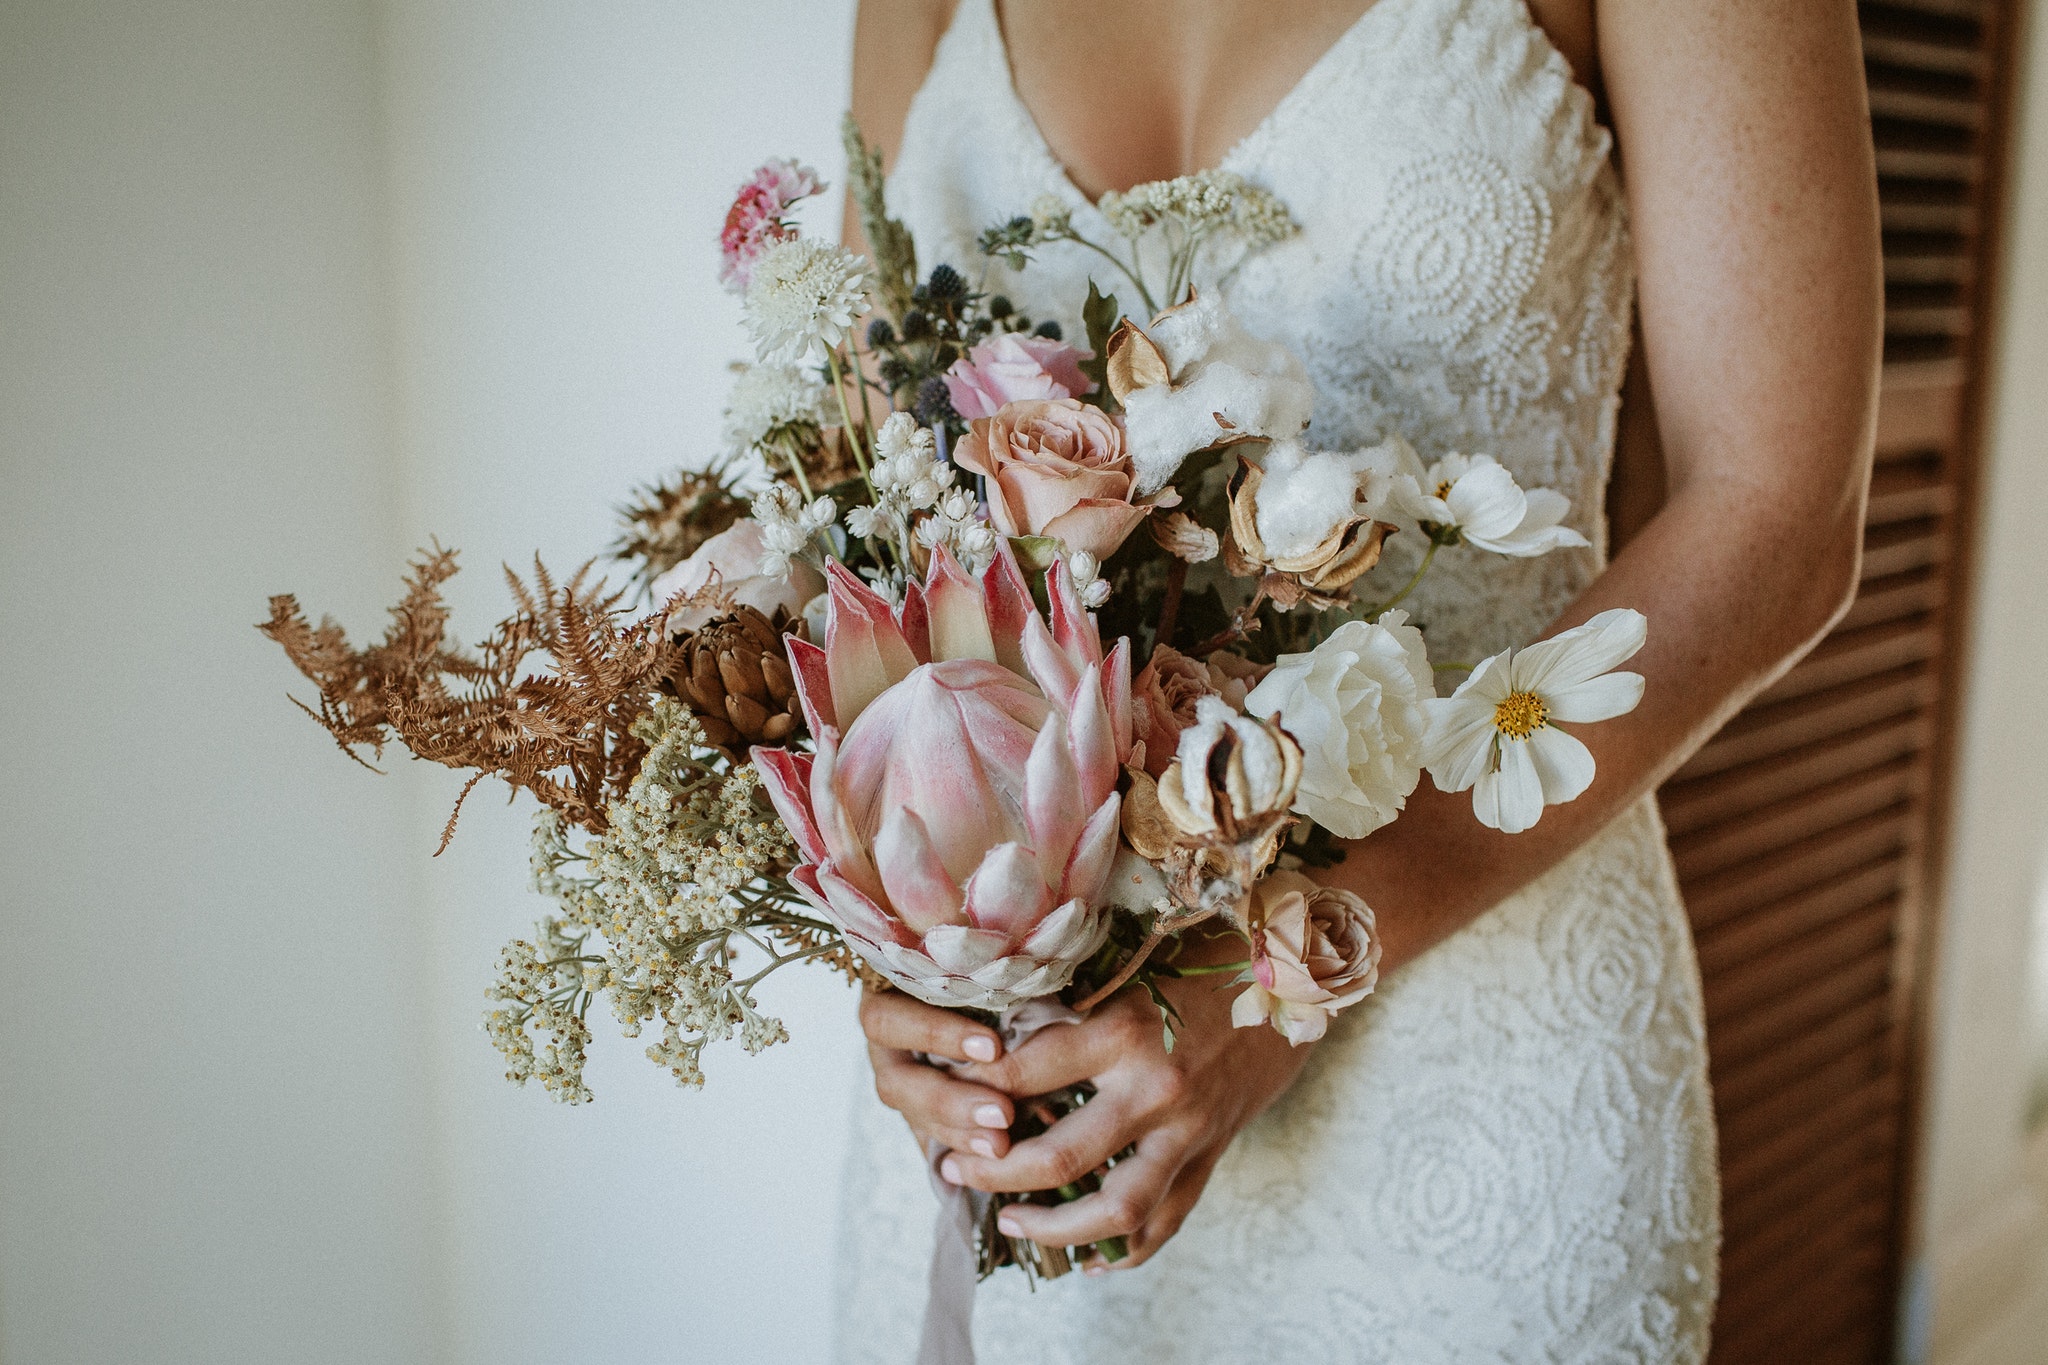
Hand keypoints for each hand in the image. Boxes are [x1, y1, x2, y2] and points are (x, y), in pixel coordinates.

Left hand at [857, 935, 1312, 1269]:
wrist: (1298, 976)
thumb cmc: (1206, 955)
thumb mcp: (1132, 965)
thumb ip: (1073, 1001)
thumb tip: (993, 1029)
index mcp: (1126, 1029)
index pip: (1025, 1073)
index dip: (973, 1089)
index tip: (940, 1090)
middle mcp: (1156, 1088)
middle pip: (1057, 1157)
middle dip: (994, 1173)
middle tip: (954, 1170)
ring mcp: (1188, 1131)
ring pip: (1113, 1210)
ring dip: (1052, 1227)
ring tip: (1009, 1223)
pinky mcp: (1212, 1154)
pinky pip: (1165, 1221)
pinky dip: (1124, 1247)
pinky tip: (1086, 1255)